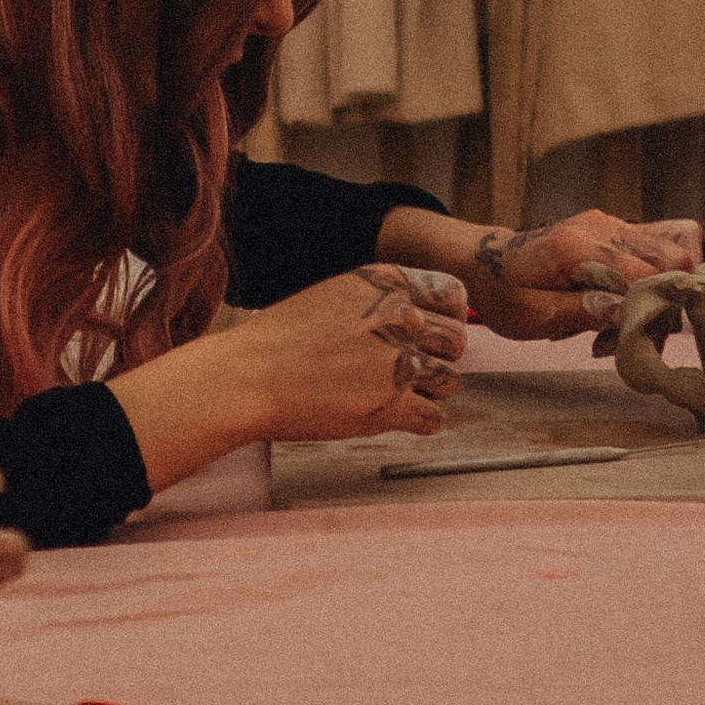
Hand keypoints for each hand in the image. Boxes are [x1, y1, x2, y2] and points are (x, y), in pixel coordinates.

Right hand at [216, 262, 468, 444]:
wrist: (248, 376)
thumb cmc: (279, 339)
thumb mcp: (334, 296)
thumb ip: (379, 303)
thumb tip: (416, 319)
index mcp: (384, 284)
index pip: (452, 295)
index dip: (448, 317)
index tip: (436, 332)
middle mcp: (398, 318)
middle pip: (456, 341)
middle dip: (438, 357)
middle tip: (409, 368)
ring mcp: (398, 362)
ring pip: (449, 381)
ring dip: (428, 391)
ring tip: (392, 391)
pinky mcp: (391, 406)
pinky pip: (433, 418)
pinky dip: (417, 421)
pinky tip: (390, 413)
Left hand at [464, 211, 702, 347]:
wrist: (485, 262)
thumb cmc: (503, 291)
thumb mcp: (530, 314)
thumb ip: (580, 311)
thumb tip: (626, 311)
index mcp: (576, 246)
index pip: (647, 271)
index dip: (652, 308)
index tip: (630, 337)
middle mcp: (602, 226)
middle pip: (675, 257)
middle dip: (663, 303)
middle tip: (625, 334)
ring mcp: (614, 224)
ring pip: (676, 252)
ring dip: (660, 294)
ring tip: (620, 323)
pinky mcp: (619, 231)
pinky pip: (663, 248)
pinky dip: (656, 281)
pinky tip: (625, 304)